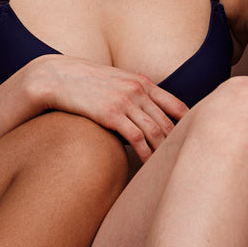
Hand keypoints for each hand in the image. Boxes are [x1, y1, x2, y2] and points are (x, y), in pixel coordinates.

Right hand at [24, 55, 188, 160]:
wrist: (56, 76)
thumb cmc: (84, 83)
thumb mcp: (115, 81)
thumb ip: (133, 94)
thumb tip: (145, 118)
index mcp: (142, 81)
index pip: (176, 105)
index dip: (188, 125)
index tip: (192, 142)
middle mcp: (138, 89)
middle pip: (168, 122)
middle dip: (177, 144)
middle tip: (182, 163)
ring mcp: (125, 100)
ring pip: (156, 131)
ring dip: (163, 153)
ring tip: (166, 170)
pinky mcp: (111, 113)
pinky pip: (137, 138)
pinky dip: (145, 154)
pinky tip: (147, 167)